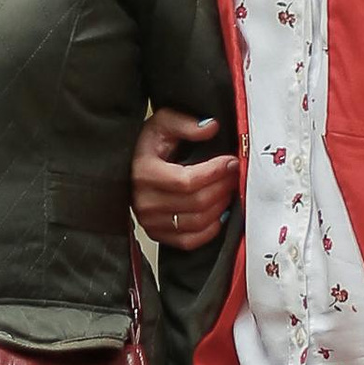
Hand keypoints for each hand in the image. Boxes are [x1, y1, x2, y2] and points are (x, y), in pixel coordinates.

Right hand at [131, 108, 236, 249]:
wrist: (128, 168)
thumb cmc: (145, 147)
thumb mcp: (161, 124)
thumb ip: (185, 123)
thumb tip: (210, 127)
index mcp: (144, 172)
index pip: (187, 180)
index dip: (215, 172)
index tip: (231, 161)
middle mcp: (144, 201)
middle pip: (196, 202)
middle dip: (223, 187)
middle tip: (235, 174)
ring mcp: (150, 221)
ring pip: (197, 222)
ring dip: (221, 206)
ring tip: (228, 189)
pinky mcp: (157, 234)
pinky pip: (190, 241)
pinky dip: (210, 230)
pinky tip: (219, 214)